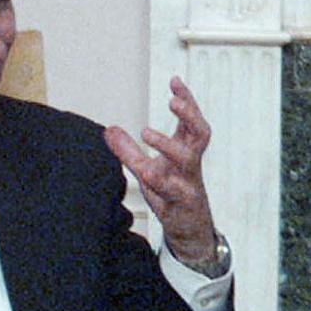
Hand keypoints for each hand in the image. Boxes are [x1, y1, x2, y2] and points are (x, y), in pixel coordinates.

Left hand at [104, 76, 219, 268]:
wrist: (190, 229)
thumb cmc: (173, 195)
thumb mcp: (149, 169)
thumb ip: (130, 150)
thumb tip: (109, 130)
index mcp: (187, 151)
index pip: (192, 120)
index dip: (187, 100)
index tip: (175, 81)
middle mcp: (191, 164)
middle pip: (201, 133)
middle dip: (190, 115)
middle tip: (173, 101)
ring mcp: (189, 183)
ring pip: (188, 159)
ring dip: (168, 144)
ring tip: (147, 133)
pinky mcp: (181, 203)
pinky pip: (171, 189)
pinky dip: (157, 179)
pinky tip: (145, 170)